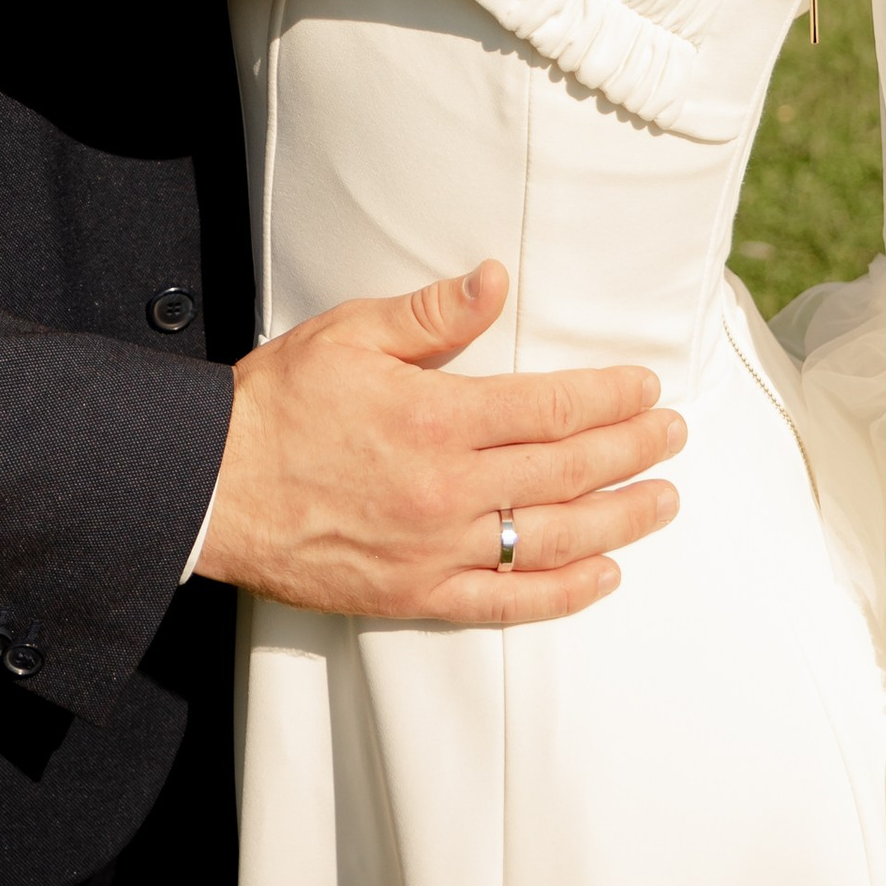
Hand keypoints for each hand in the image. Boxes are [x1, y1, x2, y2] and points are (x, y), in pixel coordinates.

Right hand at [195, 260, 682, 625]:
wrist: (212, 487)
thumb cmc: (278, 404)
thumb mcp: (351, 334)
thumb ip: (431, 314)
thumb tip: (494, 280)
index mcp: (436, 418)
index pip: (550, 409)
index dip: (609, 398)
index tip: (646, 389)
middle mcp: (448, 489)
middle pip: (566, 471)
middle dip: (632, 451)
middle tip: (673, 437)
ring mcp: (436, 550)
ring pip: (552, 539)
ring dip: (619, 520)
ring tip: (662, 502)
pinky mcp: (416, 595)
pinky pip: (507, 604)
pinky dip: (563, 593)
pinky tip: (604, 576)